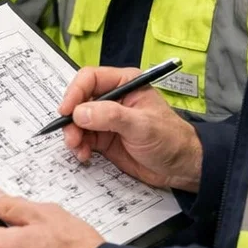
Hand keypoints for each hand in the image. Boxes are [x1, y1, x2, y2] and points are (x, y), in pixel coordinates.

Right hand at [59, 67, 202, 191]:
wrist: (181, 168)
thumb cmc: (170, 139)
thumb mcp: (141, 125)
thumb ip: (110, 117)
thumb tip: (79, 113)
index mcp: (125, 83)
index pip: (90, 79)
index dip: (75, 92)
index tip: (66, 111)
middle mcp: (113, 98)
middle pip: (80, 101)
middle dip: (71, 118)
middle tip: (71, 136)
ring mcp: (107, 120)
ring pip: (78, 122)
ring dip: (73, 135)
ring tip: (78, 149)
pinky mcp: (105, 139)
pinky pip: (83, 138)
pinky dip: (79, 147)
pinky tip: (84, 155)